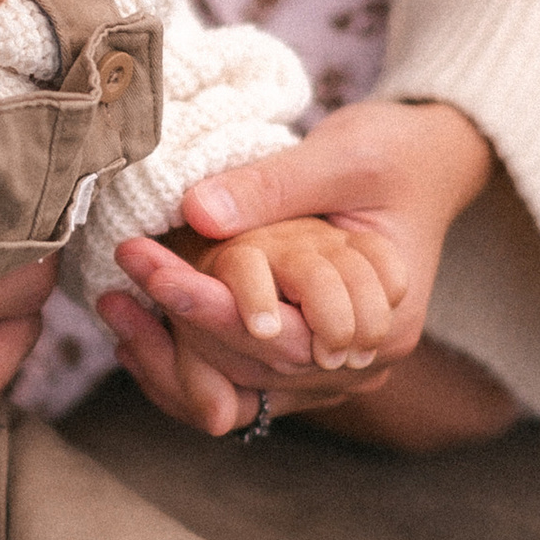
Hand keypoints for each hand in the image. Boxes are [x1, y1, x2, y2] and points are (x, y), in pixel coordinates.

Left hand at [101, 101, 492, 439]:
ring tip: (114, 308)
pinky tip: (139, 327)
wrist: (427, 163)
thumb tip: (199, 213)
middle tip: (112, 290)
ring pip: (242, 385)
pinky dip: (193, 359)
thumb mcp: (339, 156)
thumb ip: (272, 186)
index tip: (143, 265)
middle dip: (178, 331)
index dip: (205, 307)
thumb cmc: (393, 155)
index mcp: (382, 320)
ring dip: (176, 356)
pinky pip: (244, 378)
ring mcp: (338, 366)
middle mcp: (363, 360)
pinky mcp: (310, 357)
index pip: (278, 337)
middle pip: (254, 369)